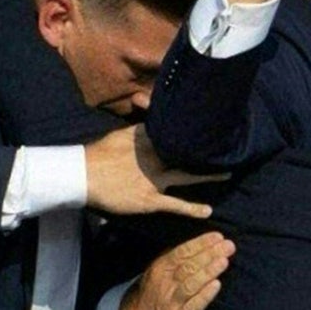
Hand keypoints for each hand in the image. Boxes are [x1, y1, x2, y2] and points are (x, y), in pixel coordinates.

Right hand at [85, 125, 229, 217]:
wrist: (82, 174)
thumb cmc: (100, 154)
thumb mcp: (123, 133)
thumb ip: (140, 122)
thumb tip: (146, 99)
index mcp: (151, 142)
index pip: (177, 135)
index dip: (195, 132)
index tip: (214, 127)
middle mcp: (158, 159)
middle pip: (188, 154)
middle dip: (207, 152)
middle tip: (227, 147)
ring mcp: (156, 180)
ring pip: (187, 177)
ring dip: (208, 177)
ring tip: (228, 175)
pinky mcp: (151, 199)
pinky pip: (175, 204)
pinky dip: (191, 208)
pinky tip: (207, 211)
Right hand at [120, 232, 235, 309]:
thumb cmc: (155, 288)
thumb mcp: (159, 270)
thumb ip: (176, 256)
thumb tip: (202, 241)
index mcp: (160, 268)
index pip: (182, 252)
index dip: (201, 243)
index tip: (218, 236)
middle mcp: (165, 283)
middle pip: (189, 266)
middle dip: (210, 254)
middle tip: (228, 245)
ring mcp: (171, 300)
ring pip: (190, 284)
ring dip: (208, 272)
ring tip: (224, 261)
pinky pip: (193, 305)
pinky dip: (205, 295)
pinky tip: (217, 285)